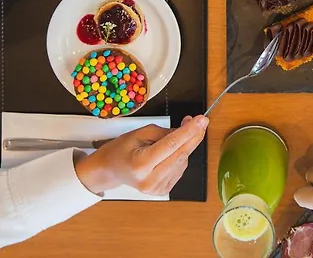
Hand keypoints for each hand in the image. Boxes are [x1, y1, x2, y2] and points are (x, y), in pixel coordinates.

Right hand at [74, 115, 208, 194]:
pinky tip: (171, 151)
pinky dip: (180, 157)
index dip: (189, 131)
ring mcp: (157, 188)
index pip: (171, 145)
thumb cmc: (121, 150)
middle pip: (180, 155)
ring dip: (186, 146)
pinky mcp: (163, 191)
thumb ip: (163, 132)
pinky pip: (180, 169)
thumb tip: (187, 128)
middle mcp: (150, 180)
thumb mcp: (138, 133)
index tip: (202, 120)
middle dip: (194, 136)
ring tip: (177, 136)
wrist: (111, 171)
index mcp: (141, 164)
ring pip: (182, 161)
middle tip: (201, 122)